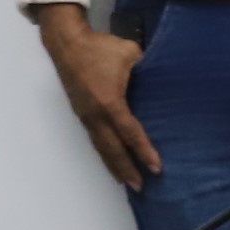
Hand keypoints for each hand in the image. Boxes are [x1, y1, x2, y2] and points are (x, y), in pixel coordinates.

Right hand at [35, 6, 160, 185]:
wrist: (67, 44)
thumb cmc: (99, 47)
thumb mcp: (130, 53)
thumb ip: (147, 69)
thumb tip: (162, 78)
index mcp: (110, 102)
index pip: (130, 133)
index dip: (144, 152)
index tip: (156, 167)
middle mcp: (96, 114)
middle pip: (113, 149)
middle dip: (127, 169)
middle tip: (140, 186)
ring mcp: (86, 116)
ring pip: (101, 147)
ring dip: (113, 165)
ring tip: (125, 180)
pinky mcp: (80, 113)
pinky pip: (94, 138)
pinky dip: (104, 152)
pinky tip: (111, 159)